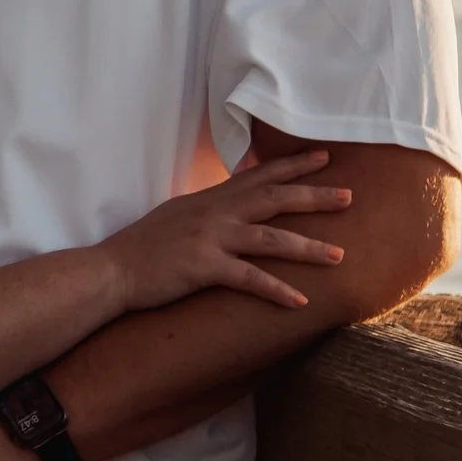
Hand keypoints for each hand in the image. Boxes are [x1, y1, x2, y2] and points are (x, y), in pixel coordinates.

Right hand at [96, 151, 349, 310]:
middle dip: (314, 196)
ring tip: (339, 255)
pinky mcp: (203, 268)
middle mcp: (214, 213)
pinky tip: (299, 302)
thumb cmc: (143, 247)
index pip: (258, 175)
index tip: (324, 157)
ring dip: (308, 247)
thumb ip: (208, 210)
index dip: (292, 166)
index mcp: (209, 200)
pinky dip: (276, 290)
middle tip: (349, 196)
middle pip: (274, 198)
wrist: (112, 270)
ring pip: (270, 238)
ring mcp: (210, 239)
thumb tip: (229, 208)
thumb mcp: (178, 216)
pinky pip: (248, 278)